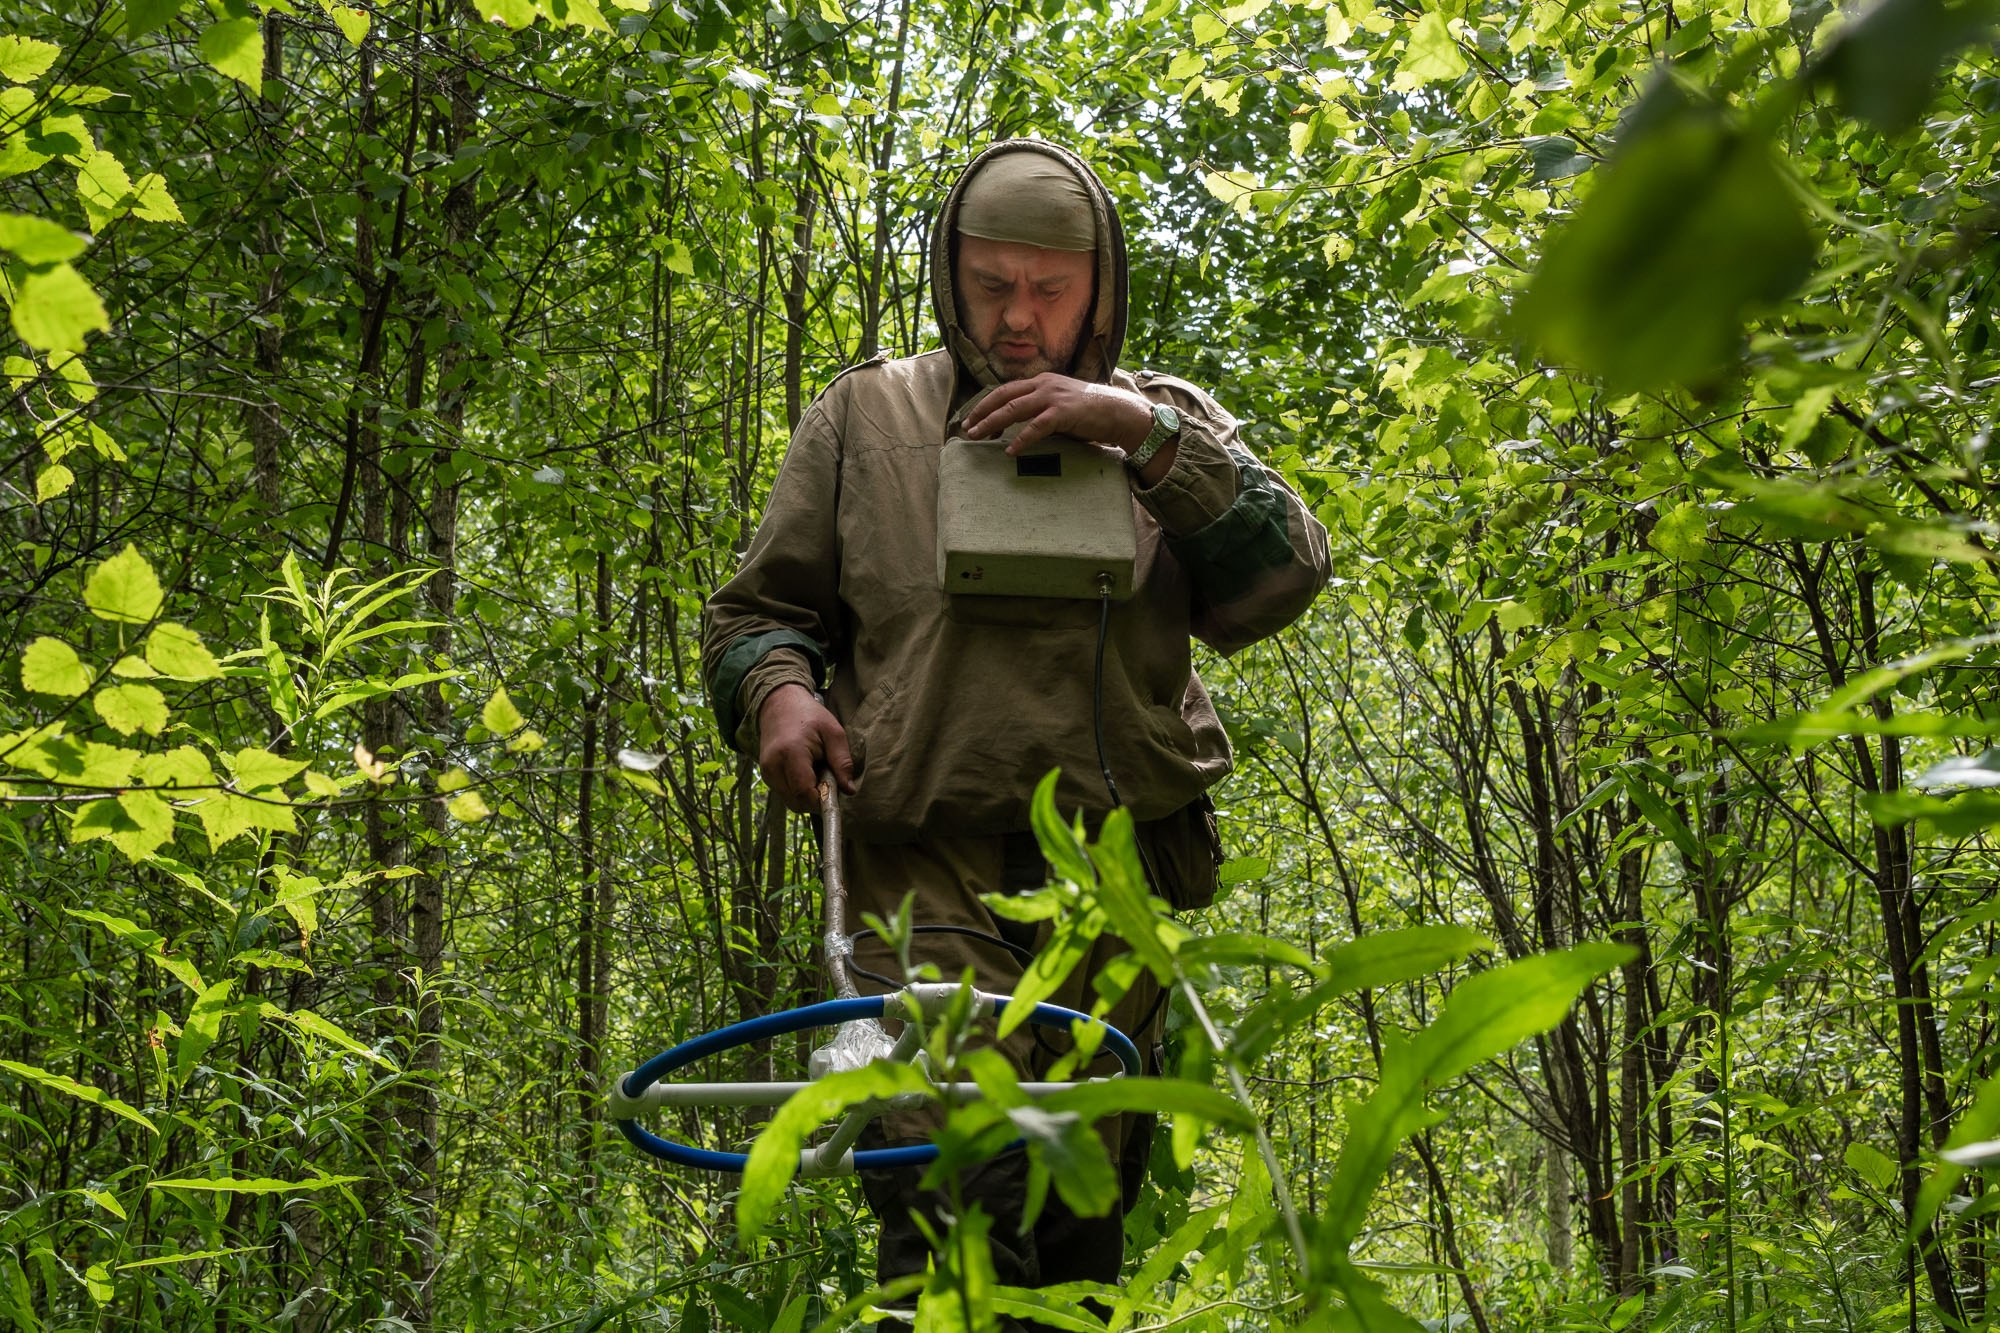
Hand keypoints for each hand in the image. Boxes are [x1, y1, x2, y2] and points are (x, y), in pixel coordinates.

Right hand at [757, 684, 855, 812]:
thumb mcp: (834, 733)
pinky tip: (805, 771)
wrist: (779, 704)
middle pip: (797, 802)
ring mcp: (766, 772)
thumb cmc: (809, 716)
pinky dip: (798, 790)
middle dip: (816, 799)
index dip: (822, 800)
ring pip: (791, 801)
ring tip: (815, 770)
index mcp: (791, 753)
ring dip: (807, 795)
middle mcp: (773, 766)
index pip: (804, 793)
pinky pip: (785, 794)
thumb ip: (842, 763)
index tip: (836, 793)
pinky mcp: (765, 775)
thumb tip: (849, 790)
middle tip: (828, 778)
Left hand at [959, 374, 1154, 456]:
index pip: (1006, 390)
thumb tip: (1019, 427)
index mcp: (1042, 381)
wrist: (1119, 412)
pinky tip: (1010, 450)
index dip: (986, 403)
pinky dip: (1021, 439)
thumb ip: (1040, 410)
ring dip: (993, 423)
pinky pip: (1036, 427)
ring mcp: (1053, 397)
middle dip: (982, 412)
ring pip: (1014, 409)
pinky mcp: (1063, 412)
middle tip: (967, 428)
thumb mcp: (1060, 405)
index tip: (972, 417)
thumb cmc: (1091, 413)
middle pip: (1004, 396)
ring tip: (979, 436)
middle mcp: (1044, 385)